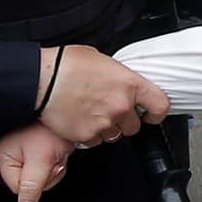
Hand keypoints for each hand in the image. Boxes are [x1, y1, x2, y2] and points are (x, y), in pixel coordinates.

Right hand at [0, 119, 77, 201]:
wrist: (71, 113)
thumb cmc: (51, 132)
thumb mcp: (40, 163)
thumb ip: (31, 189)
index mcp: (4, 156)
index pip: (18, 187)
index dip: (36, 183)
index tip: (46, 167)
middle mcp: (10, 154)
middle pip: (29, 184)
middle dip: (46, 175)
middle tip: (53, 159)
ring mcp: (23, 153)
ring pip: (40, 178)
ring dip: (53, 169)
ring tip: (56, 154)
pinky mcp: (36, 151)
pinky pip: (45, 170)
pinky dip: (55, 164)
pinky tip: (58, 153)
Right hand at [35, 45, 169, 146]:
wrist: (42, 79)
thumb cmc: (66, 64)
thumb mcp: (101, 60)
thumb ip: (117, 76)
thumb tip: (119, 82)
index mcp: (129, 84)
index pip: (160, 105)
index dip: (157, 113)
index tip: (151, 115)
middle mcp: (120, 106)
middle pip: (134, 126)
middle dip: (124, 121)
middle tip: (109, 110)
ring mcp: (104, 123)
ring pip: (114, 135)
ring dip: (106, 128)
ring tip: (91, 113)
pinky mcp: (86, 135)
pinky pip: (94, 141)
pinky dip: (89, 134)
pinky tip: (79, 120)